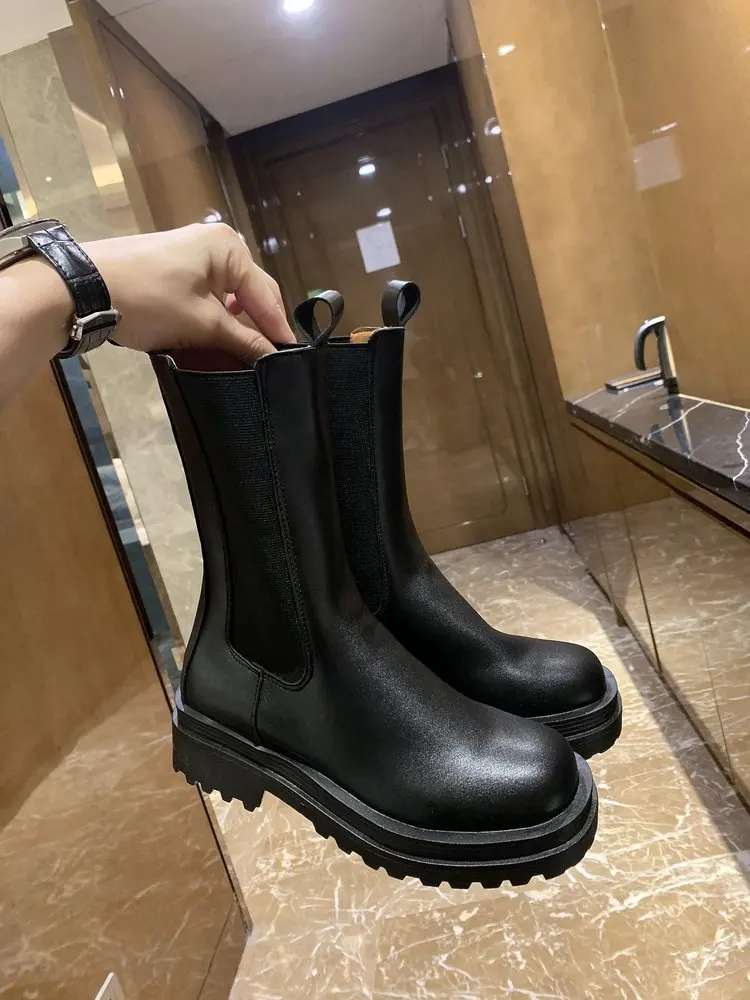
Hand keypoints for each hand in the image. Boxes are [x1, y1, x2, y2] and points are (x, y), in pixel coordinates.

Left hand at [84, 223, 295, 361]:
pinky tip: (216, 344)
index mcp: (229, 249)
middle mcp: (216, 246)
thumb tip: (272, 357)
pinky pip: (207, 298)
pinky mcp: (173, 270)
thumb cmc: (150, 299)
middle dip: (257, 328)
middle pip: (249, 294)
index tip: (291, 360)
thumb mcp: (202, 324)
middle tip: (269, 362)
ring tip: (245, 358)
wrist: (84, 289)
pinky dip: (214, 322)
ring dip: (234, 328)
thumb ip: (242, 340)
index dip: (277, 330)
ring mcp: (192, 256)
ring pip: (227, 299)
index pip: (266, 295)